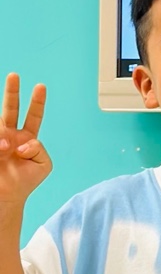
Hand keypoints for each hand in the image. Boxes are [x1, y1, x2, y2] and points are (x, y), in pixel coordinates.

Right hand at [0, 75, 50, 209]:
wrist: (6, 198)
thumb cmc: (25, 181)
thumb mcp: (42, 165)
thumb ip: (39, 149)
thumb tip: (25, 142)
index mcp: (26, 137)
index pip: (33, 116)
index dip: (37, 102)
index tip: (41, 86)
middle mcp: (10, 134)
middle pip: (11, 108)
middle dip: (12, 92)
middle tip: (14, 76)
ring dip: (2, 138)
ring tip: (5, 150)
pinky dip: (0, 147)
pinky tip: (2, 152)